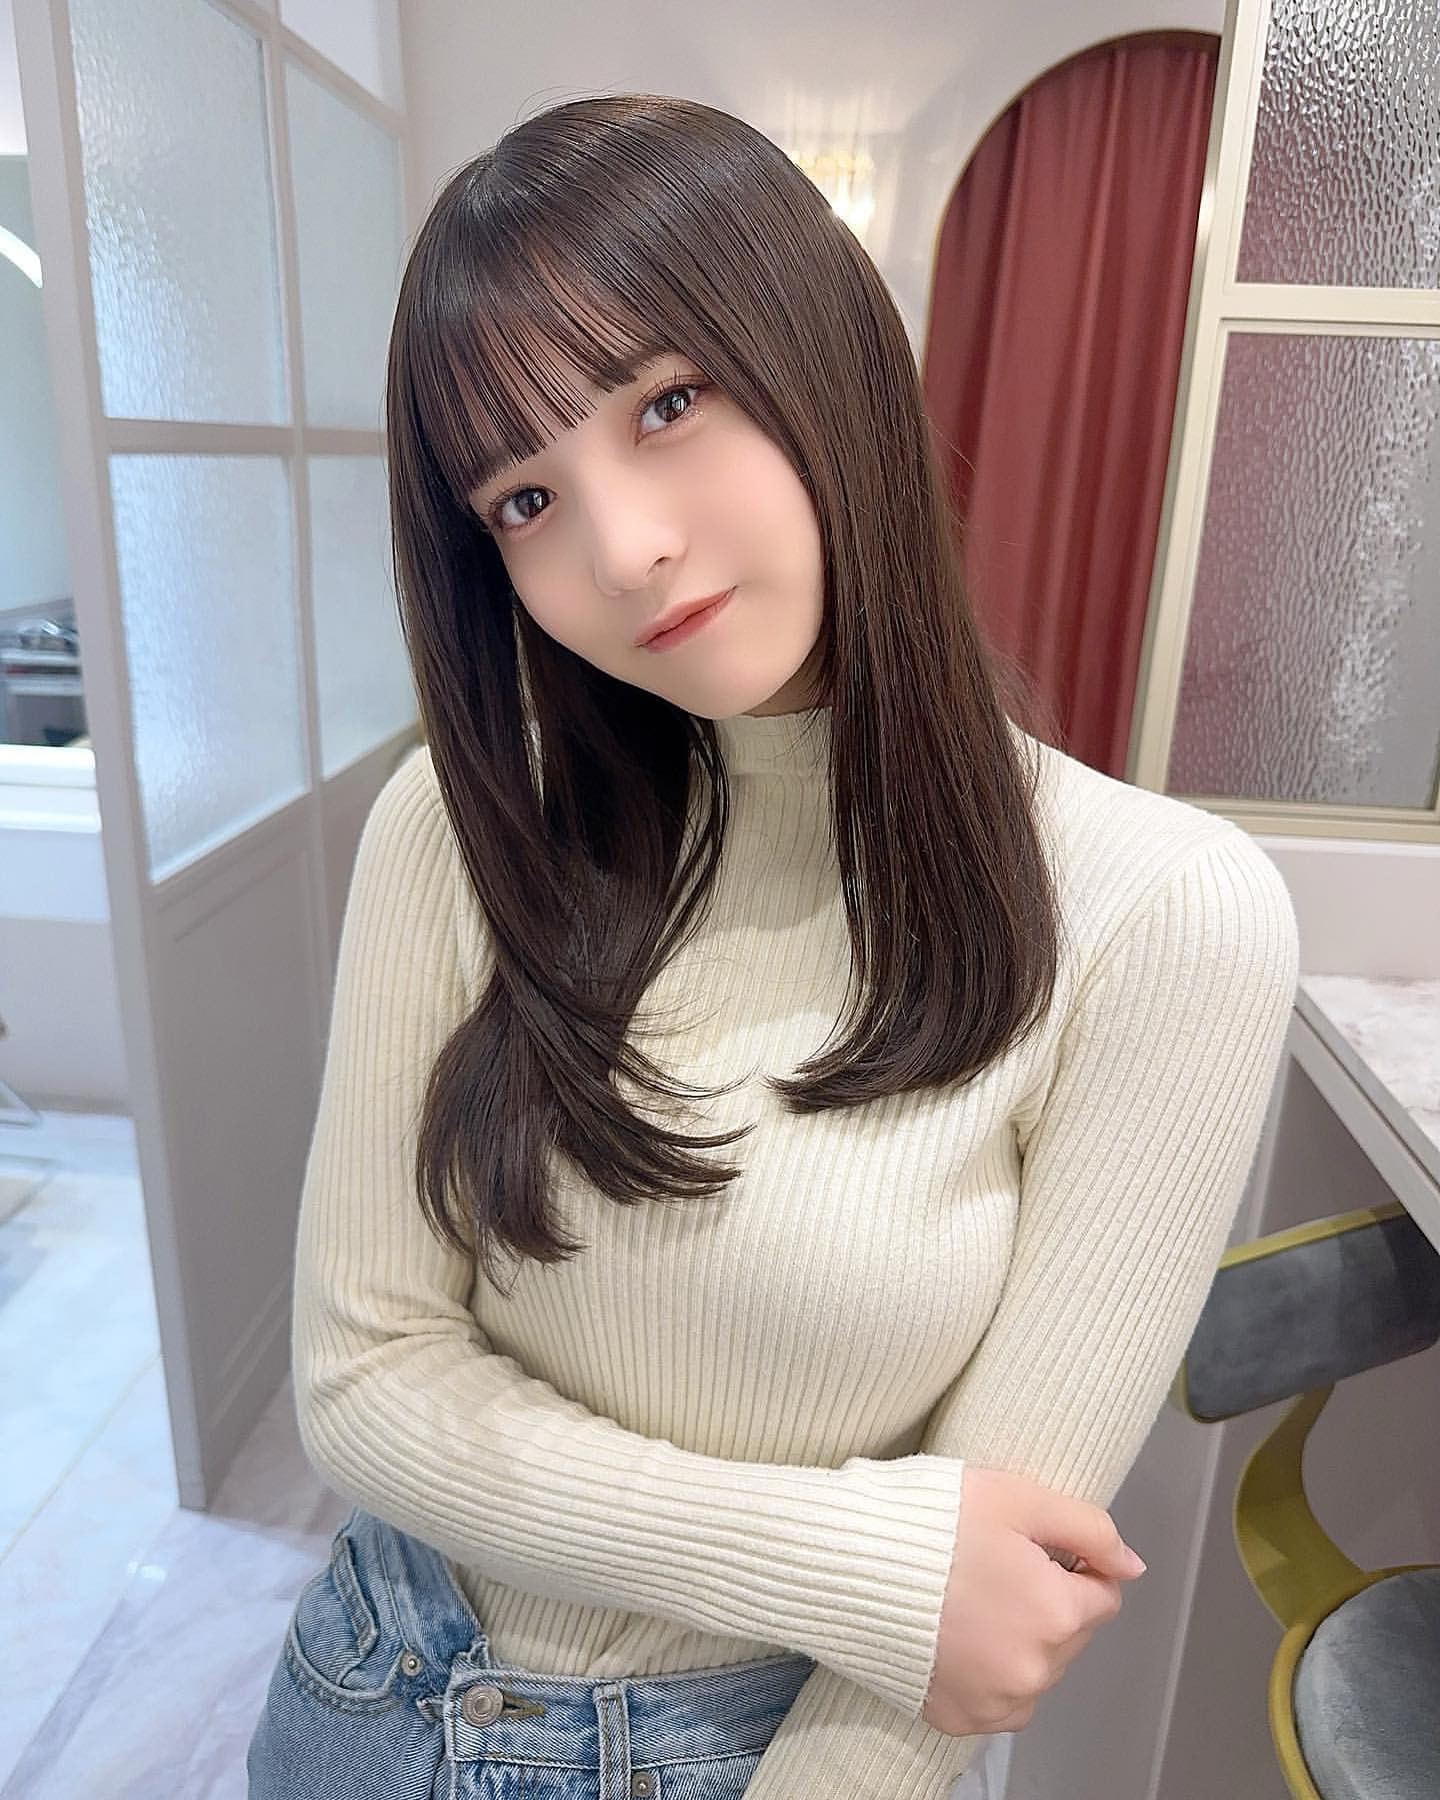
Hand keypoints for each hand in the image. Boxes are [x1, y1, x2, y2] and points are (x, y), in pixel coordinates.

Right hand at [920, 1466, 1145, 1736]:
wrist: (849, 1559)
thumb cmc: (930, 1521)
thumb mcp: (1018, 1497)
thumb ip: (1088, 1529)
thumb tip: (1131, 1564)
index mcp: (1055, 1613)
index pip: (1102, 1595)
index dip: (1069, 1565)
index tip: (1028, 1548)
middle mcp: (1032, 1671)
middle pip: (1069, 1634)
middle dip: (1045, 1602)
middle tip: (992, 1566)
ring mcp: (993, 1701)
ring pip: (1035, 1670)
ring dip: (1018, 1640)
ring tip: (969, 1599)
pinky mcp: (956, 1717)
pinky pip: (995, 1698)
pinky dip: (984, 1671)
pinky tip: (954, 1634)